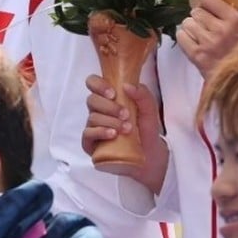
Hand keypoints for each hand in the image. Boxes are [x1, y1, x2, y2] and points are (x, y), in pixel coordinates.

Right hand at [82, 74, 167, 192]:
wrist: (149, 153)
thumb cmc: (146, 128)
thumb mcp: (150, 109)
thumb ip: (143, 94)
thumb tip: (127, 85)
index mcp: (110, 98)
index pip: (94, 83)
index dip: (98, 85)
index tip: (113, 93)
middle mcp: (99, 110)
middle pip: (92, 100)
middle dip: (109, 106)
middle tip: (126, 114)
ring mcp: (93, 126)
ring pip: (92, 117)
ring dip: (110, 121)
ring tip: (126, 128)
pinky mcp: (90, 142)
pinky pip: (87, 134)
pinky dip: (100, 132)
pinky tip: (113, 134)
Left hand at [176, 0, 237, 78]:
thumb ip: (230, 18)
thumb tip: (211, 5)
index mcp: (234, 20)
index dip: (206, 4)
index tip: (209, 11)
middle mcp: (220, 29)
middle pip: (196, 11)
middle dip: (199, 18)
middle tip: (204, 26)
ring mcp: (207, 42)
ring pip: (187, 23)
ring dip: (191, 28)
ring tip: (199, 36)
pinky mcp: (197, 55)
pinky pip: (181, 37)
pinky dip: (184, 38)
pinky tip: (192, 43)